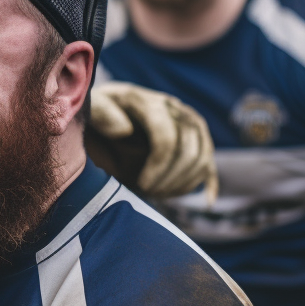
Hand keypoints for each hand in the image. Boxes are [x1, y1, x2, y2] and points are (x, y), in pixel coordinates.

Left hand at [85, 82, 217, 201]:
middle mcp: (177, 110)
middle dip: (170, 179)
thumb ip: (103, 114)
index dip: (158, 167)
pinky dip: (208, 183)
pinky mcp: (197, 138)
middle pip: (189, 152)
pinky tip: (206, 202)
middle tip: (148, 193)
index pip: (167, 139)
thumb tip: (124, 130)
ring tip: (159, 194)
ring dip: (183, 184)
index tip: (141, 185)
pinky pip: (209, 162)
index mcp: (152, 103)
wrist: (113, 105)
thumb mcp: (94, 107)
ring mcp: (191, 123)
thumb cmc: (101, 111)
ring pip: (202, 158)